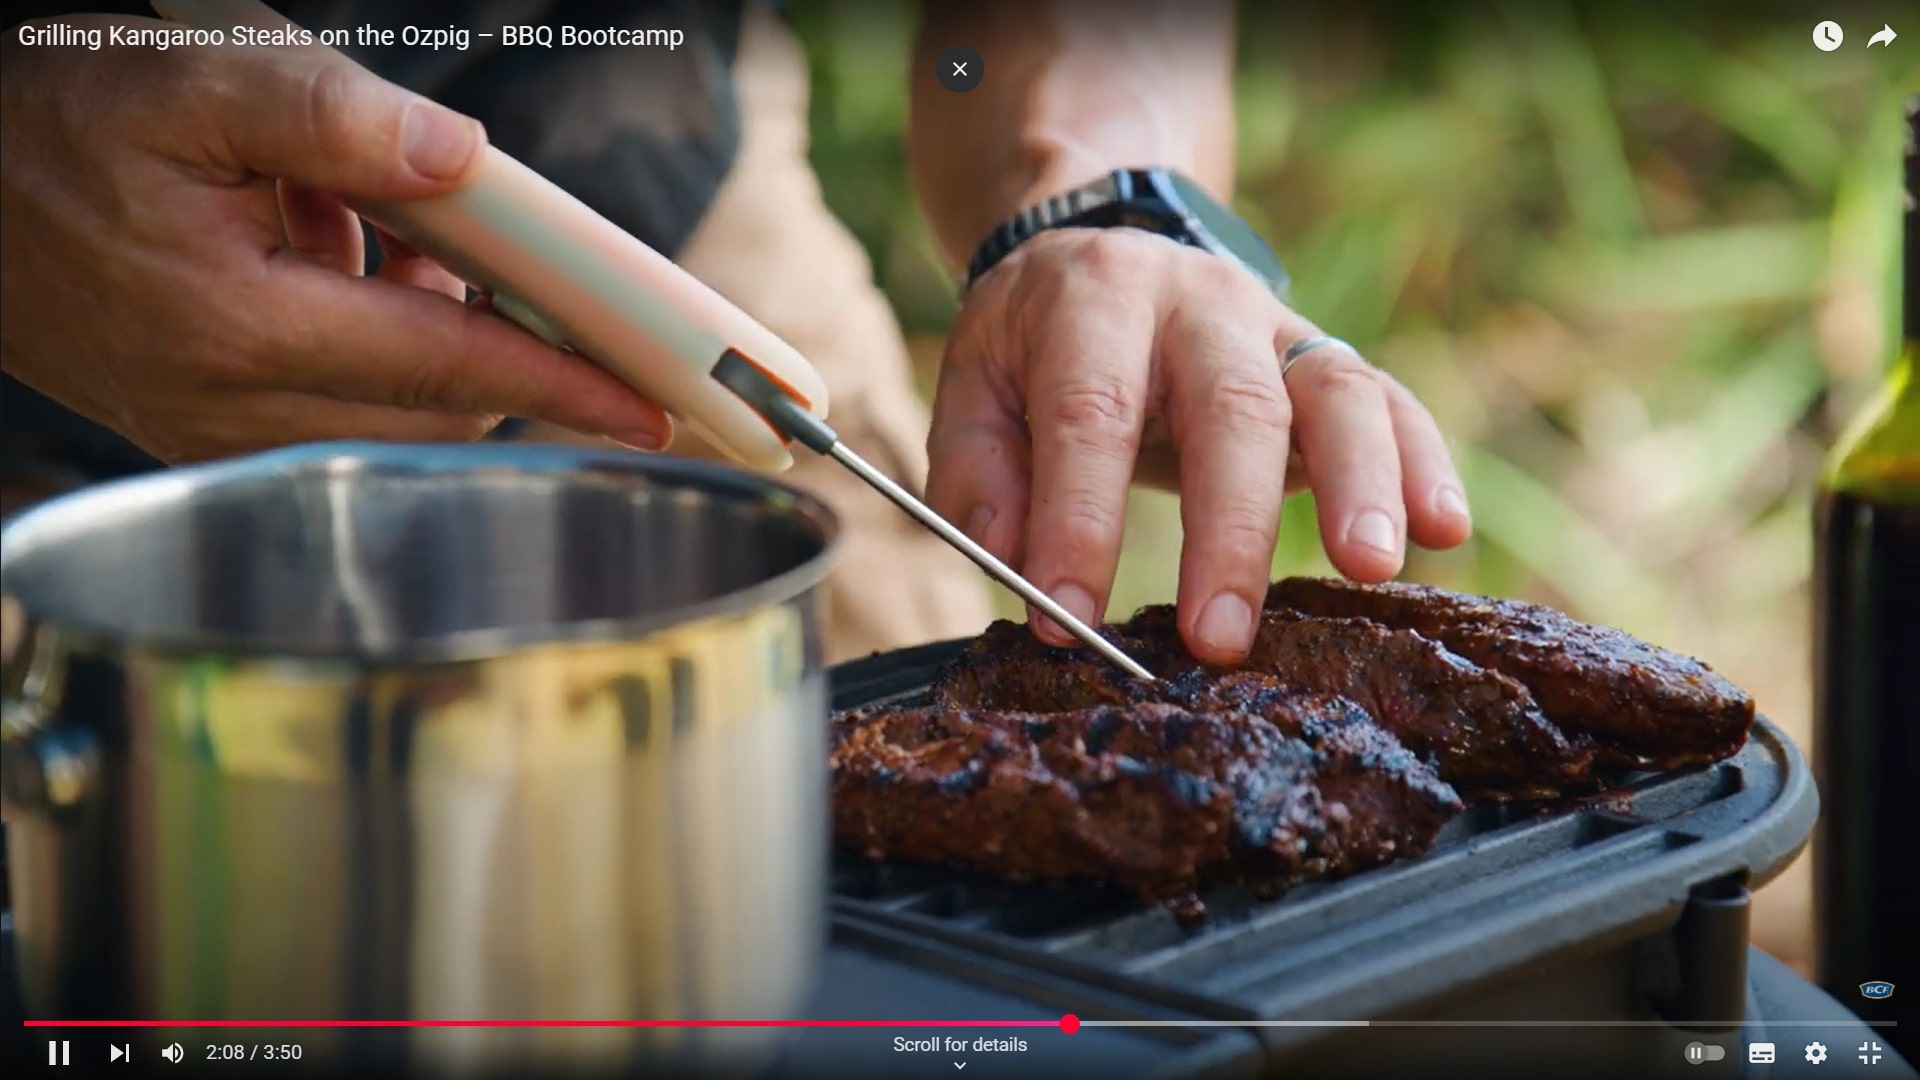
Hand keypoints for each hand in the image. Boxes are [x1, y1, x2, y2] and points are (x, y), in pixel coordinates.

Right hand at [0, 18, 670, 462]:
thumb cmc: (53, 128)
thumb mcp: (186, 83)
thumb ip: (331, 116)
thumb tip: (463, 159)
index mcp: (239, 327)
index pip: (445, 367)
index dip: (560, 384)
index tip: (645, 409)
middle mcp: (233, 406)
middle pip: (440, 405)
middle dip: (507, 347)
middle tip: (517, 265)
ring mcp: (219, 431)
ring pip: (398, 414)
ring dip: (434, 335)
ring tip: (377, 232)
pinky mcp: (211, 430)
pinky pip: (343, 409)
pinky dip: (377, 343)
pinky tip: (333, 257)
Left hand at [926, 228, 1471, 664]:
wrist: (1101, 246)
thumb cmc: (1033, 347)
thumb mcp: (974, 386)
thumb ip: (980, 475)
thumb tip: (1014, 564)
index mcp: (1093, 300)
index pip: (1089, 413)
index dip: (1078, 519)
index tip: (1067, 617)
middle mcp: (1197, 301)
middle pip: (1230, 406)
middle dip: (1229, 529)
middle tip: (1218, 637)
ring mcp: (1275, 326)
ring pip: (1335, 392)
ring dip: (1361, 484)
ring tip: (1369, 570)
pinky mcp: (1327, 360)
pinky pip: (1390, 403)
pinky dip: (1423, 464)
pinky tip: (1444, 532)